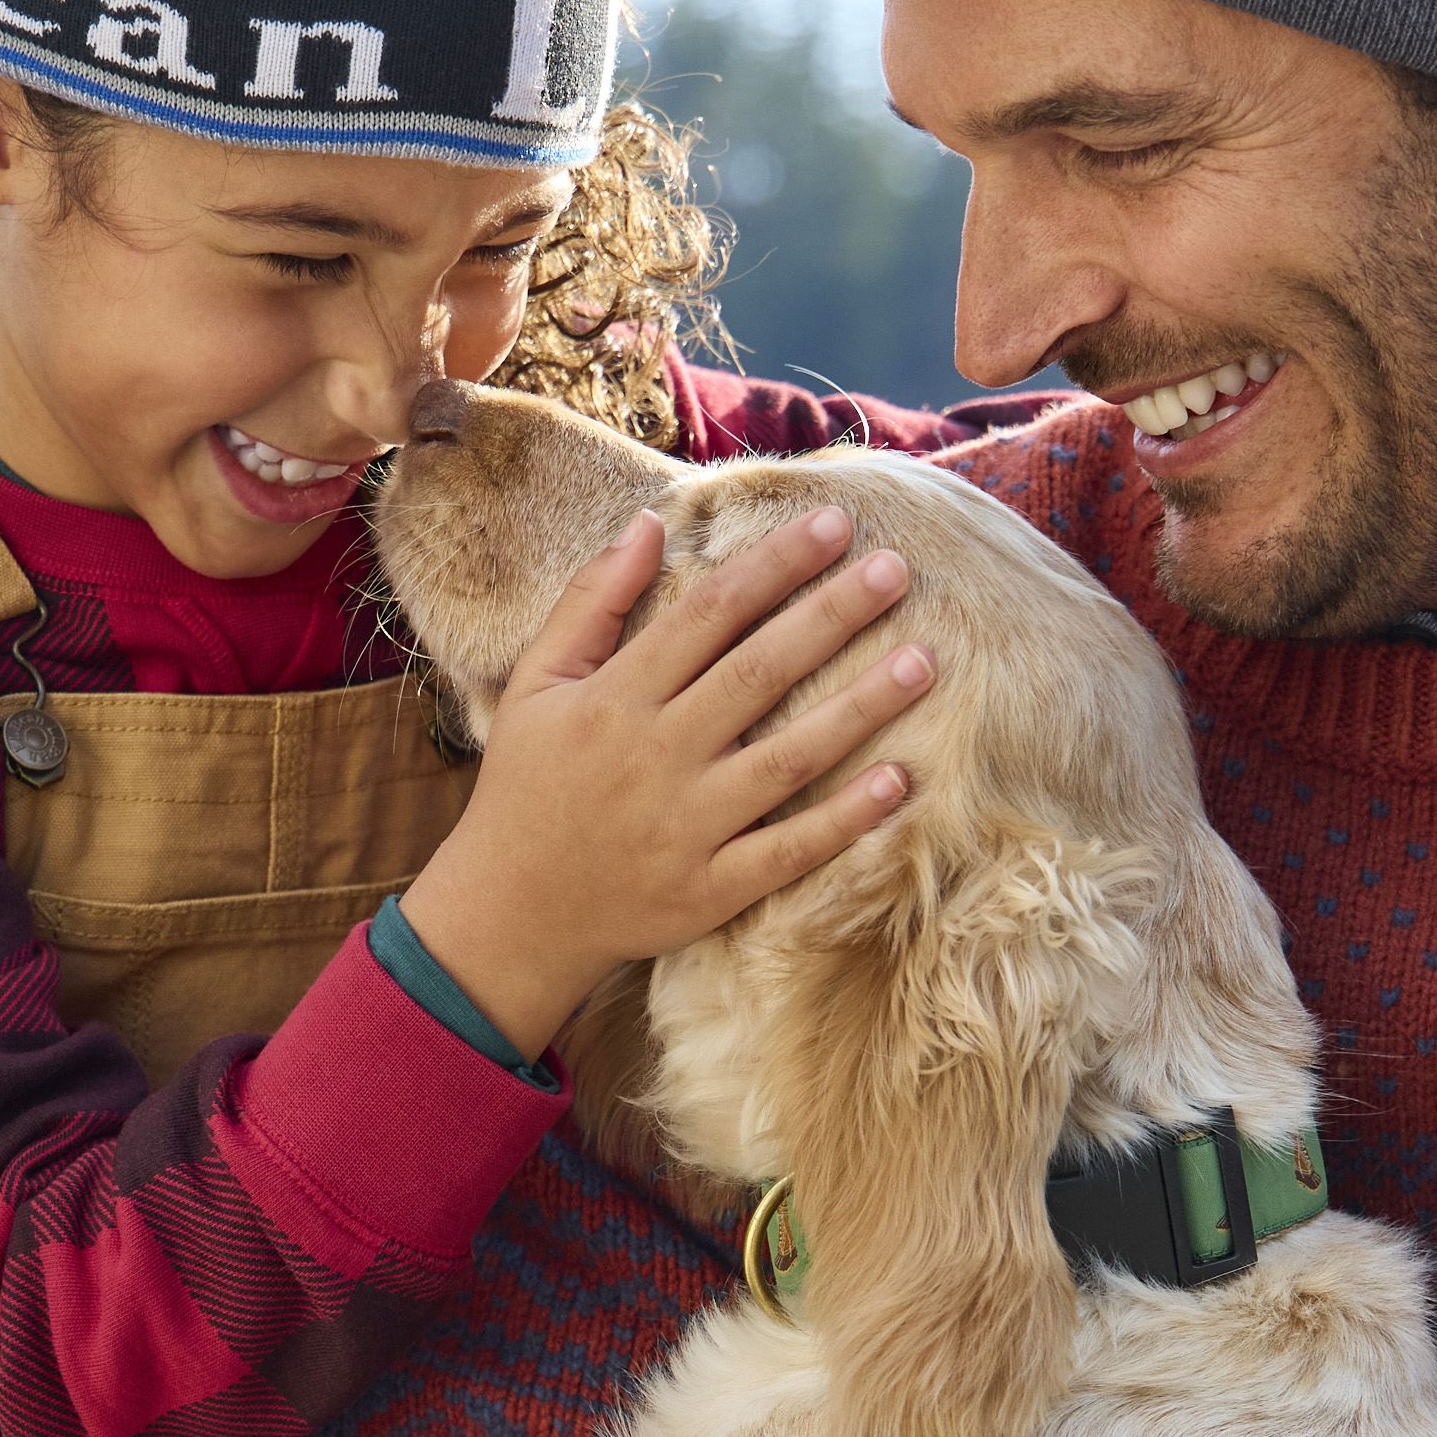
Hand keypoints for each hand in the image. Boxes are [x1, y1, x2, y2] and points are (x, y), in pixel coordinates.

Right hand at [398, 503, 926, 1057]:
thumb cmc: (528, 787)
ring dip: (859, 710)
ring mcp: (687, 827)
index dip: (774, 565)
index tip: (833, 524)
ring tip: (923, 661)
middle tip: (897, 571)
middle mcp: (655, 757)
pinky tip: (899, 782)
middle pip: (758, 673)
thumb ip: (591, 603)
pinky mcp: (710, 890)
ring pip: (787, 760)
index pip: (708, 615)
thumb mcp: (538, 684)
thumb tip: (648, 524)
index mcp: (615, 699)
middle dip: (831, 617)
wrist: (512, 912)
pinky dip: (844, 821)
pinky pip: (787, 852)